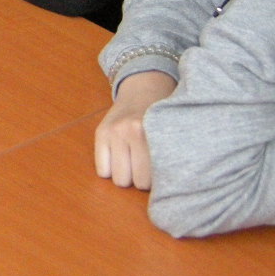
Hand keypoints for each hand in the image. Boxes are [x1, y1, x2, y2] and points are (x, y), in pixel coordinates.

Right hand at [93, 70, 175, 189]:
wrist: (145, 87)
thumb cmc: (164, 115)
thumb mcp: (172, 133)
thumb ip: (171, 155)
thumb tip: (174, 188)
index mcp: (153, 132)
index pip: (156, 178)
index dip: (161, 182)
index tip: (166, 175)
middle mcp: (131, 131)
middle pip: (138, 182)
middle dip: (144, 180)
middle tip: (150, 167)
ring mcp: (113, 132)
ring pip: (119, 179)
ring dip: (128, 176)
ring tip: (135, 163)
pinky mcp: (100, 133)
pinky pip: (102, 171)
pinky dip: (111, 170)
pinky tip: (120, 158)